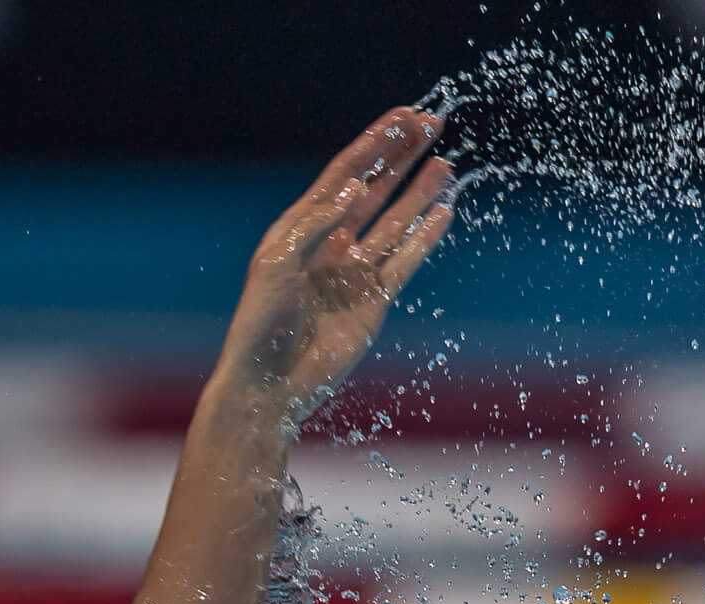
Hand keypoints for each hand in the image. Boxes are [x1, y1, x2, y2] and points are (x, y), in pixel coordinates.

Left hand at [213, 107, 455, 429]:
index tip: (405, 118)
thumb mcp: (277, 263)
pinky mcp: (373, 302)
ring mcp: (354, 273)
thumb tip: (354, 188)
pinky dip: (424, 237)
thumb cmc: (261, 323)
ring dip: (418, 192)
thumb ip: (316, 223)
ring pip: (394, 221)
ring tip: (444, 164)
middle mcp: (331, 244)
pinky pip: (404, 261)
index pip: (345, 174)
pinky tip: (442, 211)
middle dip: (401, 157)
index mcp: (302, 227)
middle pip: (374, 188)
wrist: (270, 384)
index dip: (375, 144)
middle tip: (432, 124)